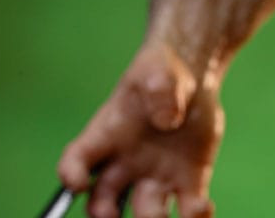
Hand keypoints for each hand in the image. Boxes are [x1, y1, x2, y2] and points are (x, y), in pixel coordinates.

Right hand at [58, 43, 224, 217]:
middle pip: (103, 201)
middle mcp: (126, 165)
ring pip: (147, 215)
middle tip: (111, 216)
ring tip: (166, 217)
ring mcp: (156, 177)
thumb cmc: (162, 73)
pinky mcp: (189, 181)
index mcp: (107, 136)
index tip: (77, 183)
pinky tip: (204, 209)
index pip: (76, 159)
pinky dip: (195, 216)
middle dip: (104, 215)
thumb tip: (168, 120)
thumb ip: (159, 90)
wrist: (192, 77)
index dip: (71, 174)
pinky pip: (188, 209)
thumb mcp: (157, 71)